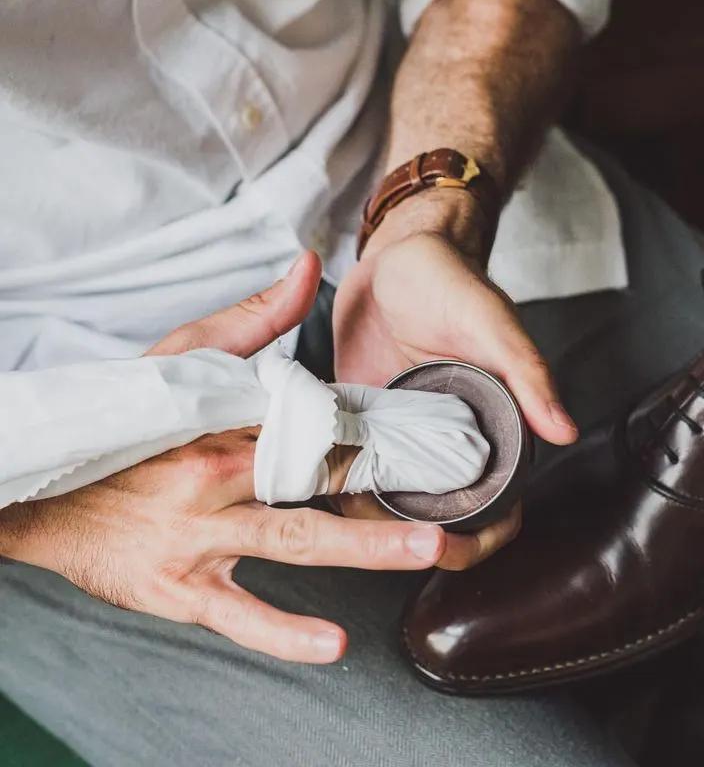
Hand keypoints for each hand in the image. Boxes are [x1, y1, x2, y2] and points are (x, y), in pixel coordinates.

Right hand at [0, 253, 446, 662]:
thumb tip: (308, 265)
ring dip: (362, 547)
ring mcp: (197, 538)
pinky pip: (238, 614)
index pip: (307, 420)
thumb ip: (252, 317)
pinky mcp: (178, 588)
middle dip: (383, 485)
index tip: (426, 434)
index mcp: (220, 421)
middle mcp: (214, 479)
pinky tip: (333, 645)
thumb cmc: (119, 425)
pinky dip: (283, 632)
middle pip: (312, 478)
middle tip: (454, 488)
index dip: (369, 427)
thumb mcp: (177, 356)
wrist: (42, 495)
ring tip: (425, 549)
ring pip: (291, 541)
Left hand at [333, 193, 577, 569]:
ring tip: (340, 521)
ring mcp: (399, 433)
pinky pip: (351, 464)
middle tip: (378, 547)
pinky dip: (337, 480)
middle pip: (437, 514)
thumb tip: (563, 431)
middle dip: (412, 540)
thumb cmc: (452, 283)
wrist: (396, 256)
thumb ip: (527, 374)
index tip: (445, 548)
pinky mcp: (360, 418)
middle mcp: (444, 440)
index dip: (477, 537)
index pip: (496, 504)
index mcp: (489, 428)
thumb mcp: (491, 324)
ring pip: (390, 498)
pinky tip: (313, 486)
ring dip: (370, 517)